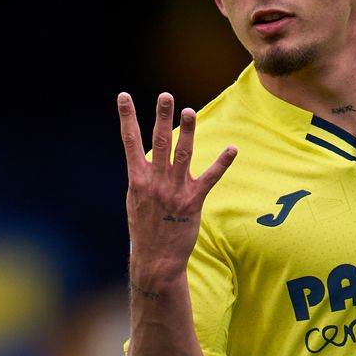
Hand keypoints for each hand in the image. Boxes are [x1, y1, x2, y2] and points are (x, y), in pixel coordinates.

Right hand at [118, 91, 236, 282]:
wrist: (156, 259)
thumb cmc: (145, 227)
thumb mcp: (136, 199)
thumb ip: (143, 175)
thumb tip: (146, 155)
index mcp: (137, 179)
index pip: (129, 142)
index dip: (126, 117)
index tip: (123, 95)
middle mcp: (154, 181)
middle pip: (158, 142)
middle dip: (161, 117)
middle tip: (165, 95)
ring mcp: (174, 191)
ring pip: (182, 155)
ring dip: (187, 132)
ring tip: (190, 111)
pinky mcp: (193, 201)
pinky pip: (210, 178)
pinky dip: (222, 163)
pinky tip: (232, 149)